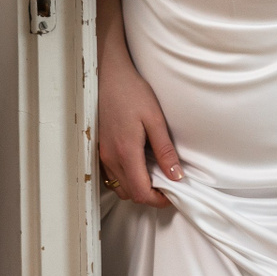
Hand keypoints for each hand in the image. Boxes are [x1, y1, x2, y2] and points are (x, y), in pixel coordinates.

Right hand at [97, 50, 181, 207]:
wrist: (108, 76)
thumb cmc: (132, 93)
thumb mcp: (155, 120)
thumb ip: (165, 151)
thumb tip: (176, 176)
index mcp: (127, 153)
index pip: (141, 193)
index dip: (159, 200)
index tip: (173, 194)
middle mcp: (111, 158)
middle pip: (131, 194)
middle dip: (150, 196)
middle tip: (167, 184)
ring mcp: (103, 155)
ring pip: (120, 187)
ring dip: (137, 187)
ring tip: (155, 173)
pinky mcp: (100, 148)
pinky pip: (113, 175)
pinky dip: (127, 177)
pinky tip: (139, 162)